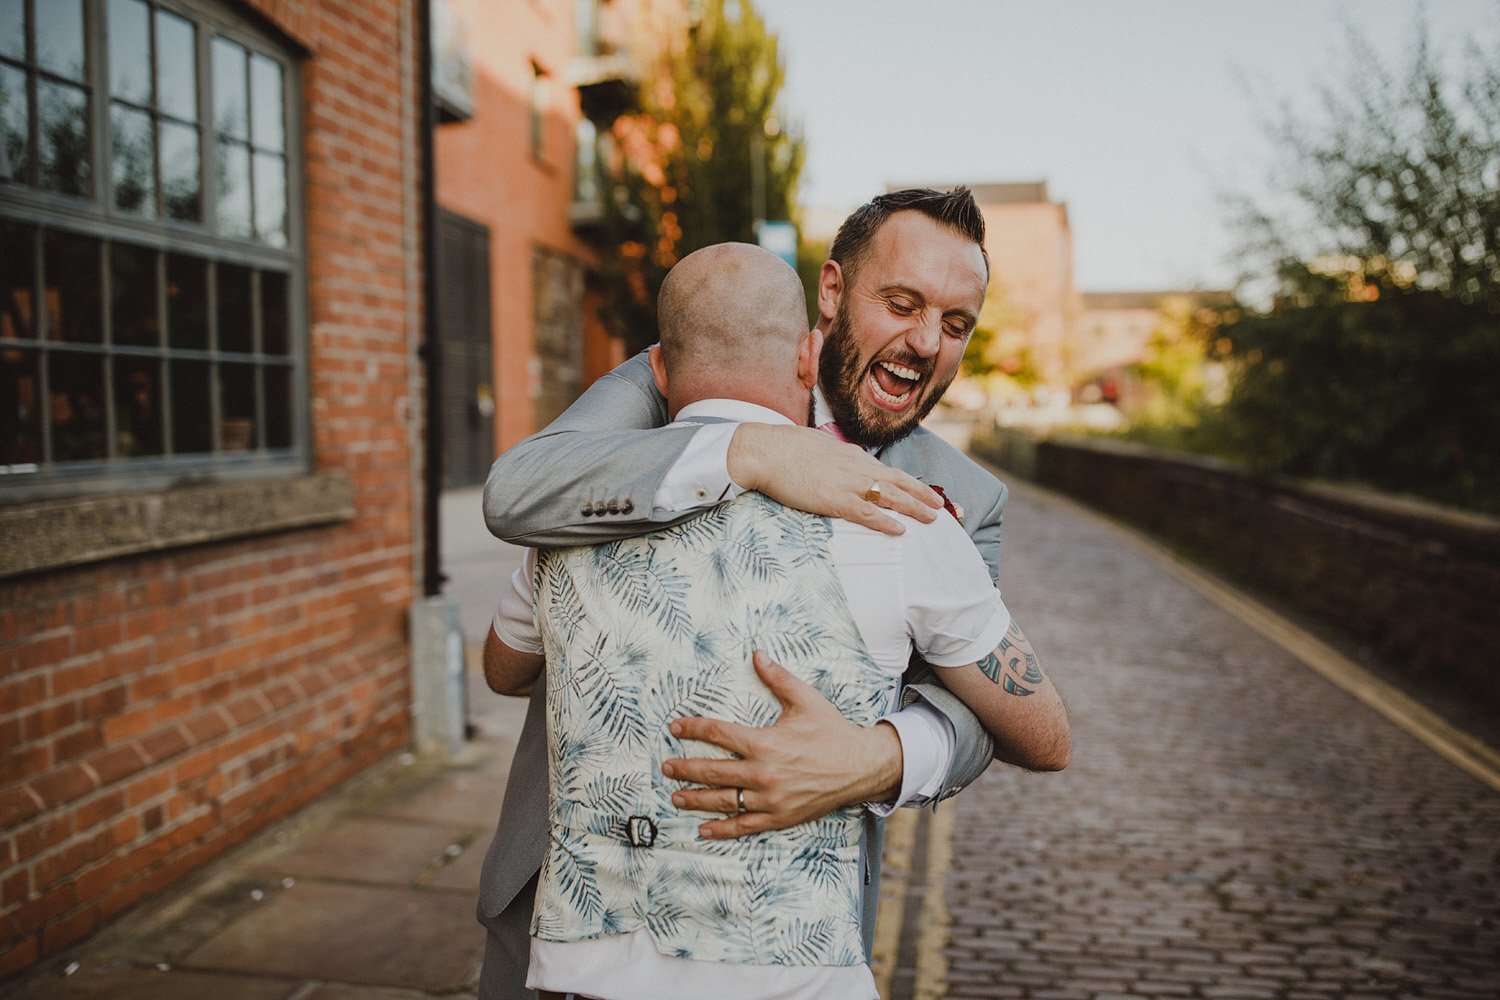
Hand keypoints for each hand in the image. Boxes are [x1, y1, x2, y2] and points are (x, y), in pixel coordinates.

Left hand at [662, 650, 903, 838]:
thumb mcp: (806, 700)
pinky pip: (744, 826)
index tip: (675, 728)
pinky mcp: (779, 817)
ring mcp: (770, 799)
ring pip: (723, 801)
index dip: (694, 729)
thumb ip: (777, 678)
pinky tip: (703, 829)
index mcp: (766, 742)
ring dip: (695, 799)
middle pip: (713, 771)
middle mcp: (763, 773)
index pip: (718, 734)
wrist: (861, 767)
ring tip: (675, 796)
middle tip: (666, 766)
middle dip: (685, 768)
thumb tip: (757, 654)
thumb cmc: (832, 732)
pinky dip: (722, 829)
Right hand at [727, 424, 941, 535]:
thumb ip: (836, 456)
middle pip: (898, 481)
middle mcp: (855, 467)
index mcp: (851, 455)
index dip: (909, 482)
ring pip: (889, 496)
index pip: (888, 470)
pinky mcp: (833, 499)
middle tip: (939, 506)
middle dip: (921, 494)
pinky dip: (885, 522)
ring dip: (913, 508)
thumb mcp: (818, 446)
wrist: (764, 451)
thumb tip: (846, 461)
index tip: (923, 491)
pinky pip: (866, 513)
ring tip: (931, 519)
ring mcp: (846, 483)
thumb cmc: (784, 449)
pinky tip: (900, 531)